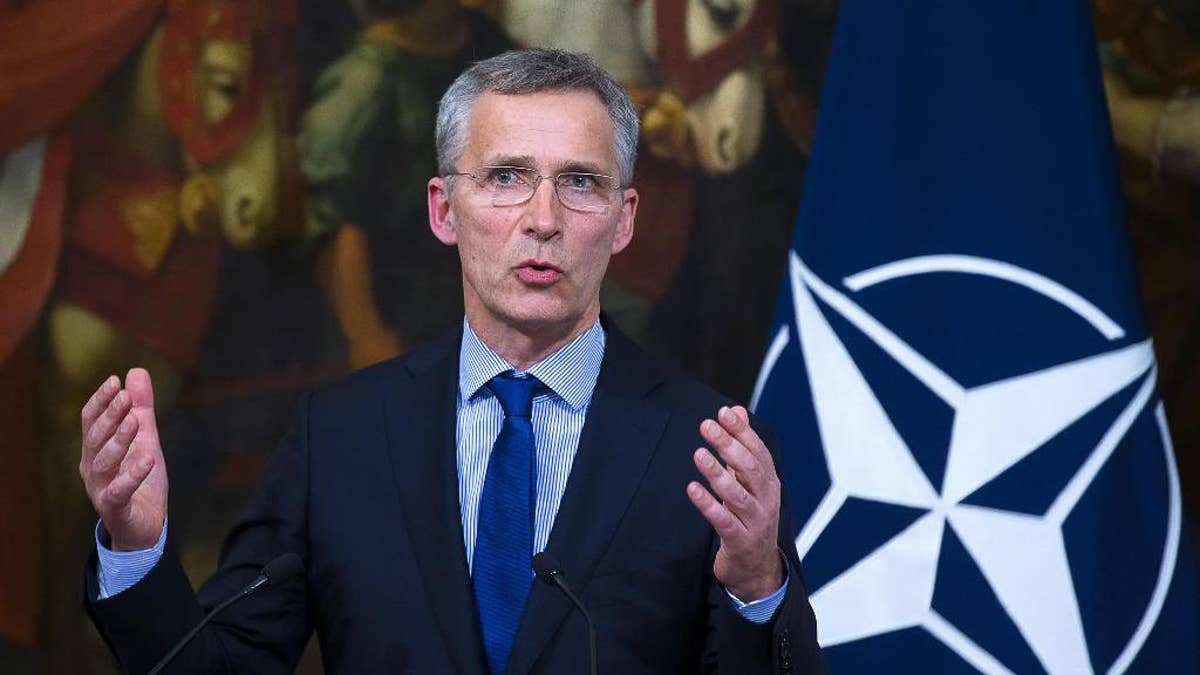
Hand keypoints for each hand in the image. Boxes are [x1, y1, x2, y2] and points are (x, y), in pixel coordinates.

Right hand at [79, 368, 167, 550]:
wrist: (146, 524)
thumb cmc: (140, 478)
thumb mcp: (145, 438)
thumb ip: (141, 407)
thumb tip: (136, 371)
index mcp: (95, 449)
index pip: (91, 421)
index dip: (101, 401)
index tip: (115, 381)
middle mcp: (92, 467)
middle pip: (95, 438)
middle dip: (109, 415)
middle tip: (125, 396)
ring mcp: (100, 488)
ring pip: (103, 462)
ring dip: (119, 440)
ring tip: (135, 421)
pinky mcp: (115, 508)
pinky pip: (119, 491)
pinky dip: (132, 475)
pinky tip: (147, 459)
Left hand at [686, 405, 783, 601]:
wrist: (757, 568)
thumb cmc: (750, 517)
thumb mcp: (749, 481)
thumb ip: (742, 446)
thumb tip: (735, 410)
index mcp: (768, 482)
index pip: (757, 451)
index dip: (741, 431)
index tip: (722, 412)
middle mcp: (766, 499)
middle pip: (749, 468)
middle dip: (728, 445)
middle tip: (706, 426)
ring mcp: (755, 521)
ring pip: (738, 494)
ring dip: (718, 473)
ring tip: (699, 455)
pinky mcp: (740, 541)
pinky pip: (724, 521)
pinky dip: (708, 505)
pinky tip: (692, 490)